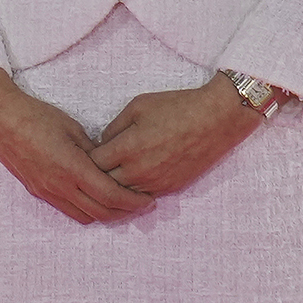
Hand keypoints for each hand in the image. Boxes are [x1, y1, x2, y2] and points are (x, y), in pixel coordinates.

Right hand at [0, 71, 154, 223]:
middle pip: (101, 212)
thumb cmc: (36, 117)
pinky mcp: (38, 191)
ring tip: (121, 204)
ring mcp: (48, 191)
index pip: (111, 195)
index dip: (133, 201)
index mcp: (72, 168)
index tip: (149, 199)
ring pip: (84, 216)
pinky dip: (86, 209)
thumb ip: (94, 150)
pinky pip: (68, 209)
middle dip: (125, 212)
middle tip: (141, 205)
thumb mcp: (73, 128)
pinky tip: (95, 198)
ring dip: (105, 214)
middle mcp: (60, 186)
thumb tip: (110, 163)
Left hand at [91, 82, 267, 199]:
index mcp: (128, 149)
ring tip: (114, 170)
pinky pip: (142, 195)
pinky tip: (134, 176)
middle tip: (97, 162)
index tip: (88, 150)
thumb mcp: (137, 106)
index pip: (93, 163)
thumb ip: (114, 127)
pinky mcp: (170, 188)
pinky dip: (134, 189)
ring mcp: (155, 183)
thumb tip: (102, 143)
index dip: (87, 157)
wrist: (216, 119)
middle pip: (105, 183)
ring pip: (123, 194)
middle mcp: (139, 171)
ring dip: (115, 184)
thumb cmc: (176, 107)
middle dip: (98, 173)